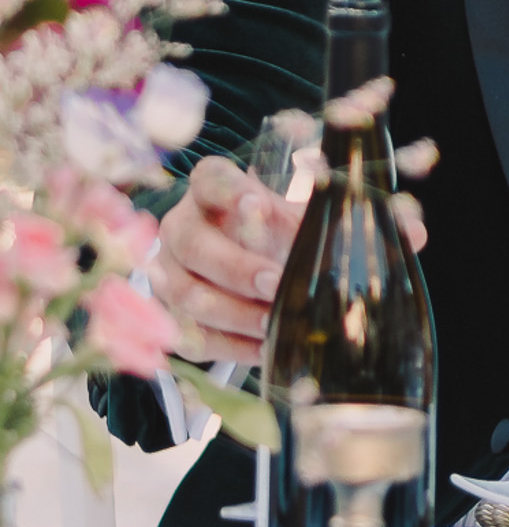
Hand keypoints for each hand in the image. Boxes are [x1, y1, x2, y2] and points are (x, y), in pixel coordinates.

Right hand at [151, 155, 302, 365]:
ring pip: (188, 295)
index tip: (257, 201)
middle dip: (236, 267)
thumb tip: (322, 235)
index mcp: (208, 187)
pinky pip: (192, 336)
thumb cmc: (270, 232)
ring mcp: (167, 272)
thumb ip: (299, 220)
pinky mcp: (170, 314)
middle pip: (194, 245)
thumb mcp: (287, 216)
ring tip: (273, 322)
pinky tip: (262, 346)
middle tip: (275, 282)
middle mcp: (179, 225)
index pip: (210, 180)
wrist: (244, 264)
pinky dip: (229, 345)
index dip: (230, 191)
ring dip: (234, 313)